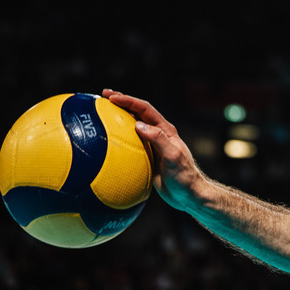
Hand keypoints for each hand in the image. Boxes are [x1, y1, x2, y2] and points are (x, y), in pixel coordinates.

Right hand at [102, 89, 205, 213]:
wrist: (188, 194)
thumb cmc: (184, 175)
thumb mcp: (172, 156)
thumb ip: (158, 140)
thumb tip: (138, 125)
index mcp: (165, 130)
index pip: (145, 109)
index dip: (129, 101)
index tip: (112, 97)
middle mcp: (157, 133)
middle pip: (137, 113)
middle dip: (122, 102)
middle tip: (103, 95)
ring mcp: (151, 145)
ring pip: (132, 127)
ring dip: (118, 118)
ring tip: (102, 112)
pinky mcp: (146, 156)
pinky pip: (129, 144)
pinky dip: (118, 139)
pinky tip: (106, 142)